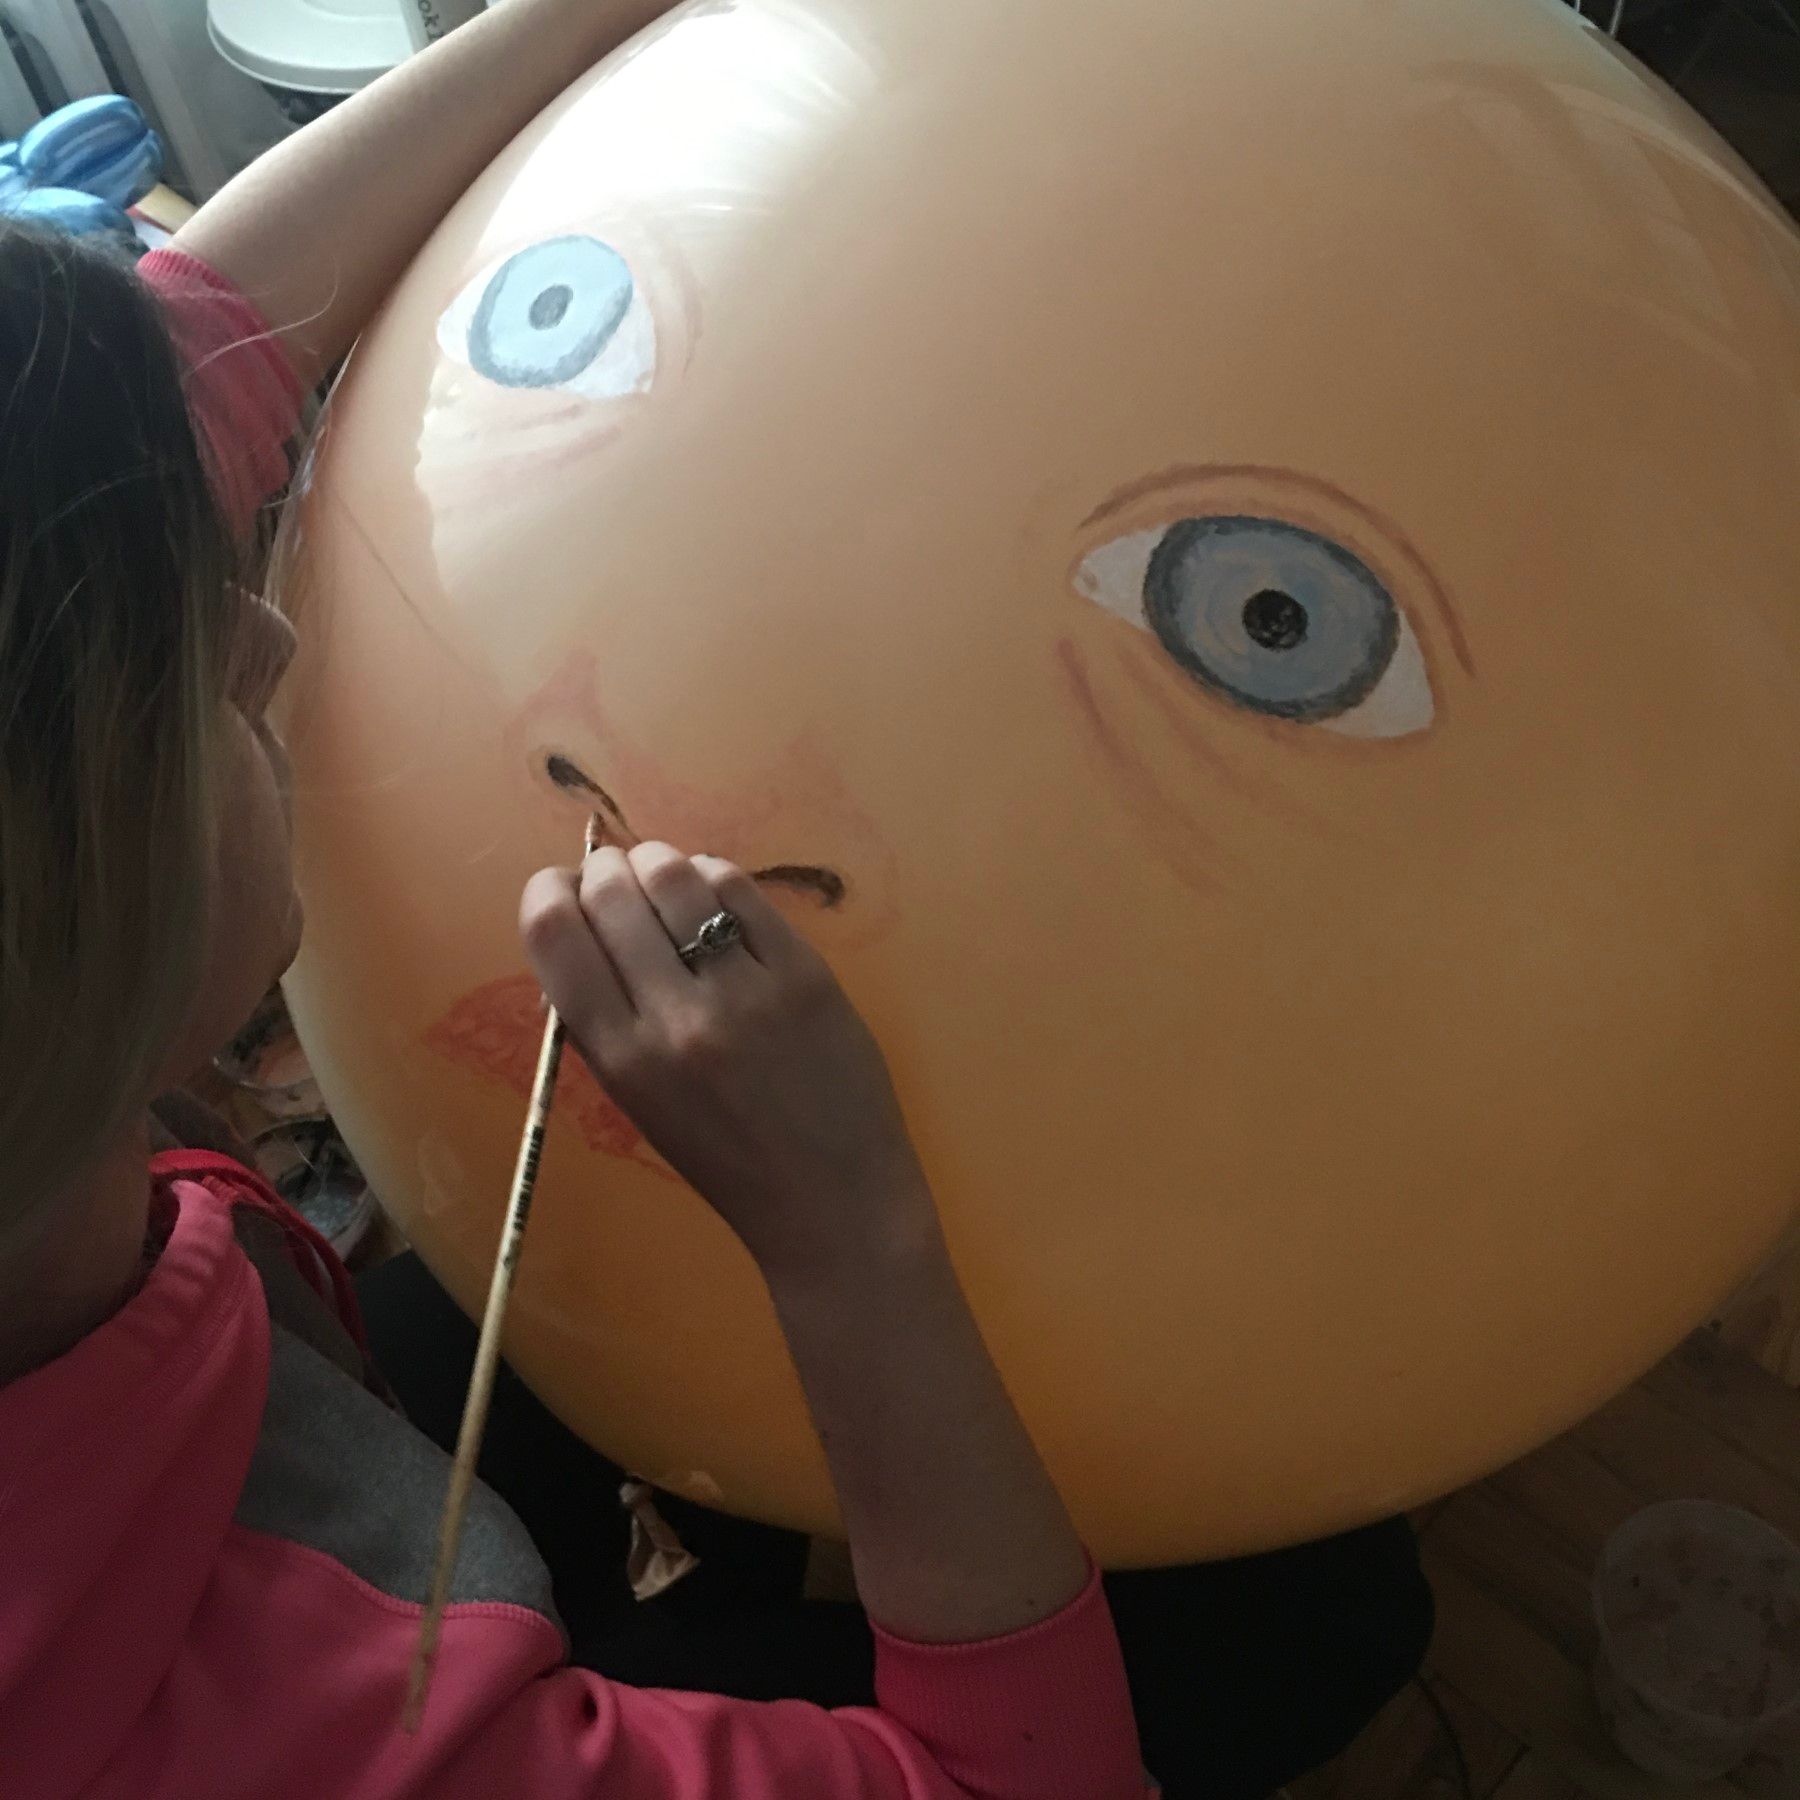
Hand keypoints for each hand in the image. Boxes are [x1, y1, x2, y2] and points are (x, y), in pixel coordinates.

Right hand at [519, 842, 937, 1279]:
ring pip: (675, 876)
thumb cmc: (728, 1161)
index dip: (548, 892)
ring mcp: (745, 991)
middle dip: (603, 870)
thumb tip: (580, 932)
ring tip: (664, 879)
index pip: (554, 935)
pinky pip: (741, 890)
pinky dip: (715, 876)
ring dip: (657, 863)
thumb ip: (605, 1024)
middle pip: (611, 893)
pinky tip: (713, 891)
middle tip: (616, 880)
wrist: (833, 1201)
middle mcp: (675, 1018)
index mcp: (621, 1058)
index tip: (562, 891)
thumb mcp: (639, 1104)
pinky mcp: (804, 972)